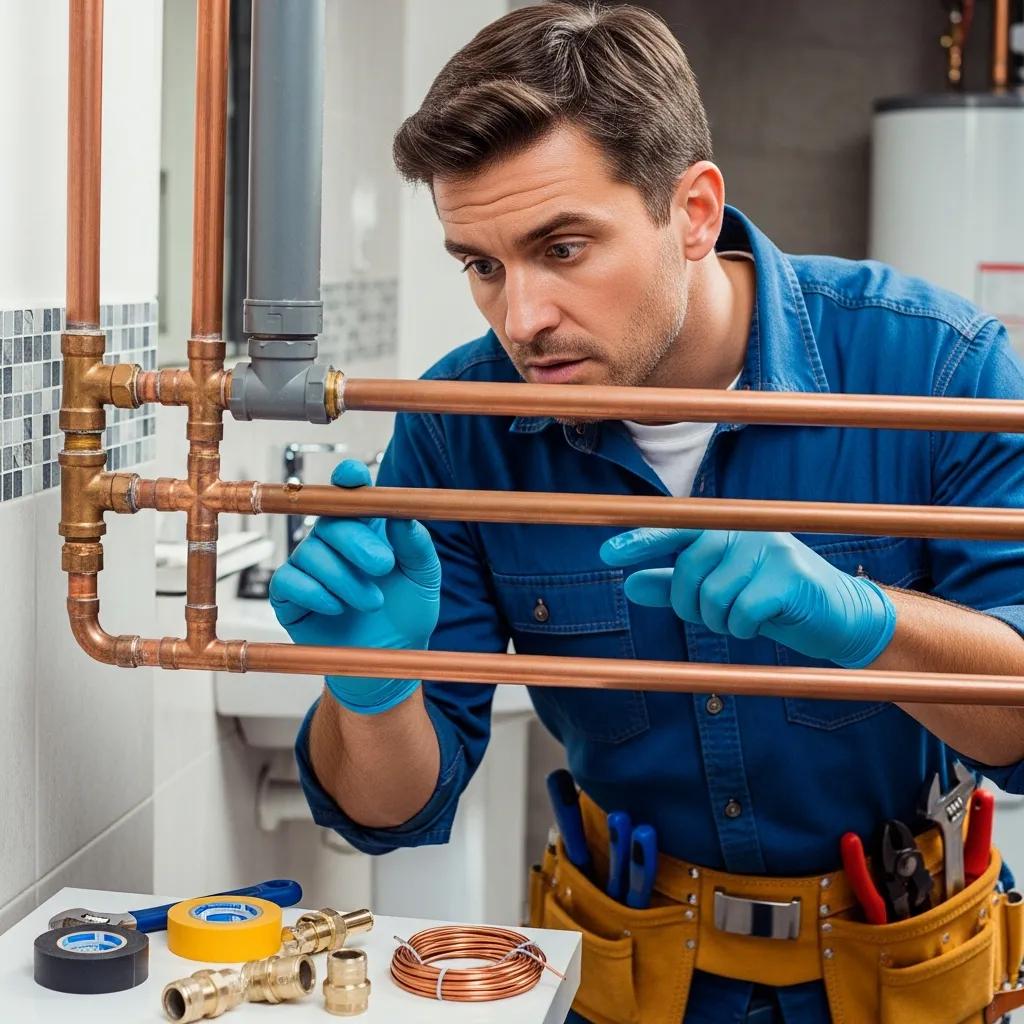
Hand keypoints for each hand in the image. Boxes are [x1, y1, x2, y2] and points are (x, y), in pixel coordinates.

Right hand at [269, 459, 440, 713]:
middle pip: (330, 521)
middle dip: (357, 541)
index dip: (348, 480)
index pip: (350, 493)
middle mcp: (333, 542)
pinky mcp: (289, 595)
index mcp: (366, 529)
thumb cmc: (406, 615)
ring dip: (344, 578)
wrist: (388, 660)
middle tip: (383, 567)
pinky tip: (337, 608)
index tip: (353, 477)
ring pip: (311, 553)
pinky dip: (315, 593)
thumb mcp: (424, 580)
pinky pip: (289, 581)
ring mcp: (309, 566)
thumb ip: (417, 547)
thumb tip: (404, 517)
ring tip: (371, 603)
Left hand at [600, 529, 895, 668]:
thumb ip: (675, 586)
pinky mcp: (790, 576)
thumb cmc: (772, 600)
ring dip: (720, 620)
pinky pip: (741, 612)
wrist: (838, 617)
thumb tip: (630, 584)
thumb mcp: (719, 593)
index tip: (605, 554)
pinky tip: (761, 624)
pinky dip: (743, 628)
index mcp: (727, 529)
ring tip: (742, 618)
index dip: (640, 541)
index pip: (675, 529)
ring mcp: (771, 549)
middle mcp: (746, 530)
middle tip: (711, 616)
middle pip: (689, 568)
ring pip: (713, 595)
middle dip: (689, 603)